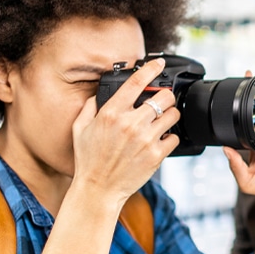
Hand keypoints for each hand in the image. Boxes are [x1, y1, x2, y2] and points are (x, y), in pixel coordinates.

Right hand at [72, 57, 180, 203]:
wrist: (98, 189)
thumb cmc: (88, 160)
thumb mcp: (79, 129)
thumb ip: (89, 107)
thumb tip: (98, 94)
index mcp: (112, 113)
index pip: (136, 82)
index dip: (151, 69)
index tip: (158, 64)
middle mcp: (130, 123)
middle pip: (164, 97)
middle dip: (165, 96)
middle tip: (161, 102)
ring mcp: (145, 139)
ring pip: (173, 115)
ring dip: (170, 116)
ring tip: (162, 121)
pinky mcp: (156, 155)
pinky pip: (174, 138)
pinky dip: (170, 137)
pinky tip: (160, 140)